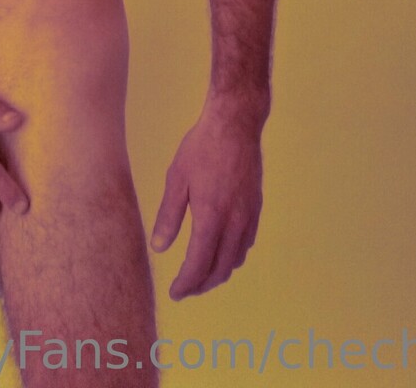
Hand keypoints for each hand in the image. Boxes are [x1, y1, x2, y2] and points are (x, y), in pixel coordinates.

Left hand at [150, 98, 264, 297]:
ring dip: (218, 272)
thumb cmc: (202, 147)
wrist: (235, 123)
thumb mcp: (177, 179)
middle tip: (185, 288)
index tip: (174, 292)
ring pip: (235, 259)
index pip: (199, 265)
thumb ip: (169, 216)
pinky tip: (221, 250)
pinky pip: (246, 243)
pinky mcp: (256, 207)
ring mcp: (249, 216)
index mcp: (211, 217)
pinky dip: (232, 255)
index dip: (186, 284)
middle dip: (201, 284)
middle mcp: (234, 222)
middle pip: (219, 269)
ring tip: (200, 273)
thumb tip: (159, 248)